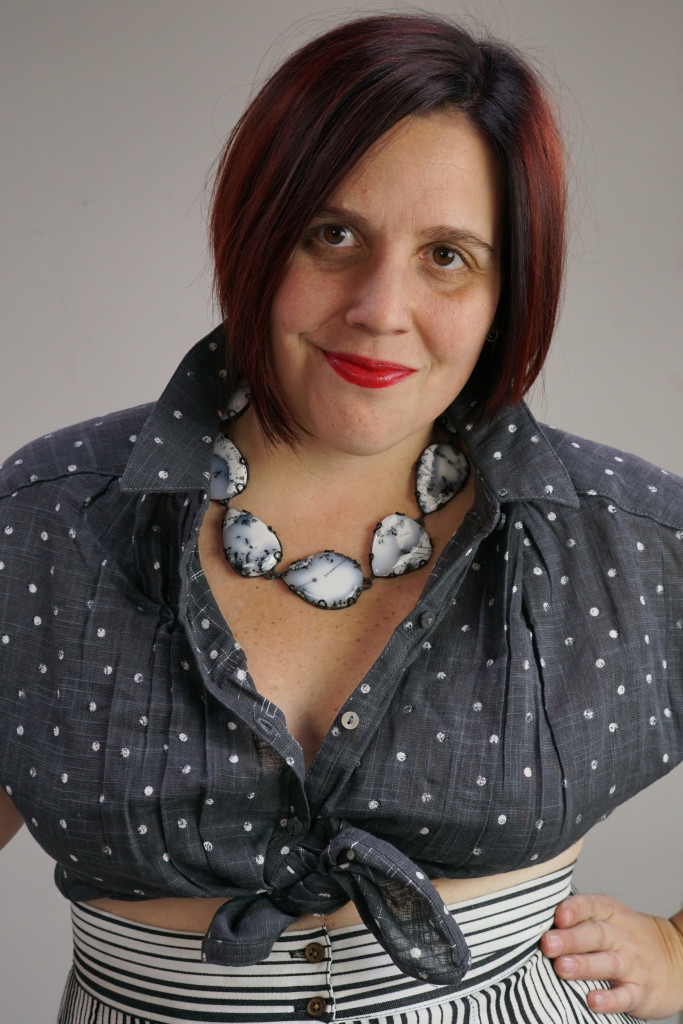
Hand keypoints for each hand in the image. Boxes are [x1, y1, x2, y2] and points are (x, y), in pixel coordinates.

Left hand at [540, 893, 682, 1017]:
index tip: (557, 914)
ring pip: (607, 963)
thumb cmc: (627, 937)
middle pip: (595, 934)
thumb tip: (531, 921)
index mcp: (611, 914)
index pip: (592, 906)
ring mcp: (632, 964)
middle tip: (547, 943)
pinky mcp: (641, 991)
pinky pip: (625, 996)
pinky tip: (592, 1001)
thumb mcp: (610, 919)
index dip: (575, 909)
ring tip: (561, 968)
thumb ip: (579, 918)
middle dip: (570, 938)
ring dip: (583, 966)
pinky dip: (609, 1000)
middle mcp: (621, 937)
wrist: (678, 959)